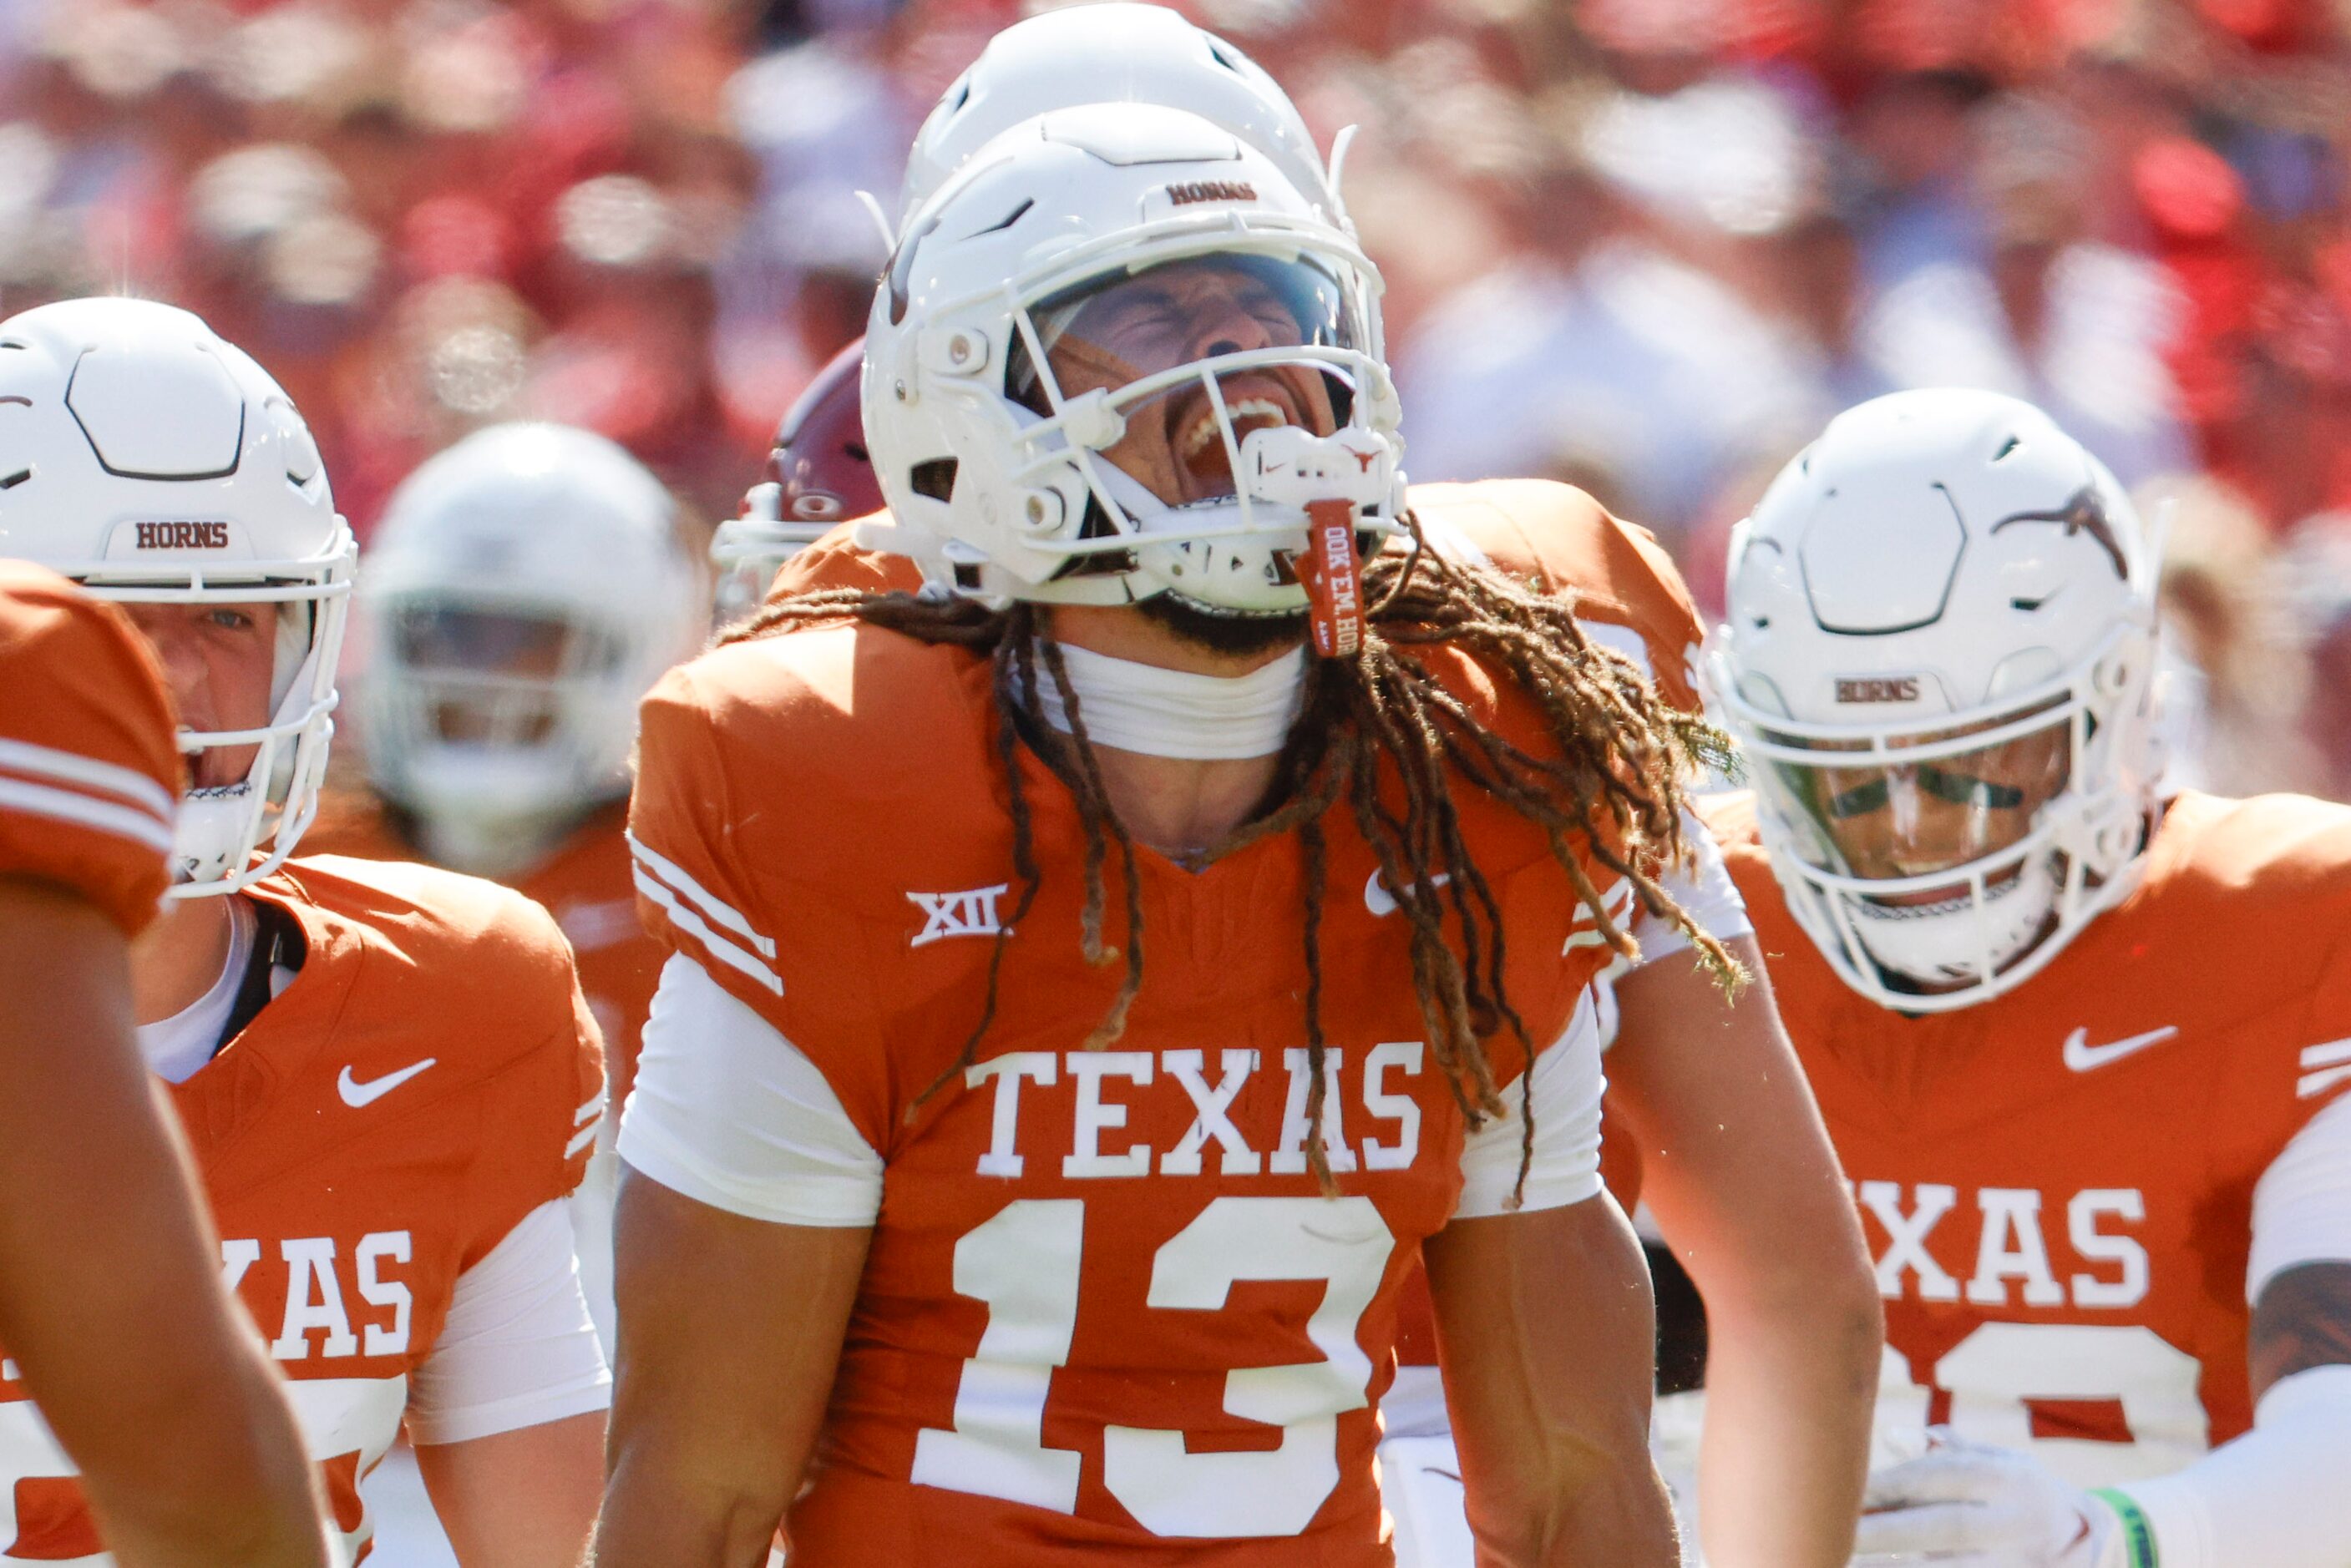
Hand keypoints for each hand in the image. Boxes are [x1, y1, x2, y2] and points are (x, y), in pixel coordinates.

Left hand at [1850, 1431, 2121, 1566]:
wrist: (2091, 1543)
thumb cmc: (2020, 1493)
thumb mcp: (1998, 1461)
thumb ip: (1947, 1451)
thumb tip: (1895, 1436)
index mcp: (2008, 1478)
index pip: (1942, 1478)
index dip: (1892, 1485)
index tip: (1846, 1492)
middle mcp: (2018, 1520)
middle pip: (1945, 1527)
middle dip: (1889, 1533)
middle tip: (1838, 1535)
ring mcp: (2020, 1563)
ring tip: (1849, 1564)